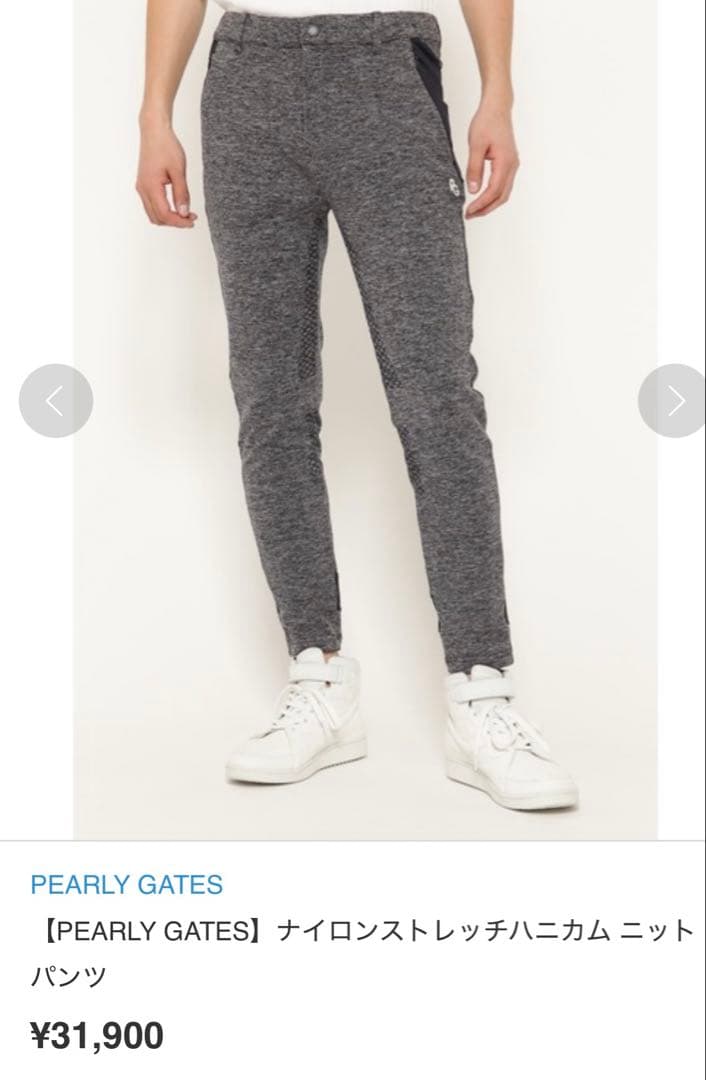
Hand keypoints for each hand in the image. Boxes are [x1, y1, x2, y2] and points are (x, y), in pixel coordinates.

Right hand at [136, 120, 197, 227]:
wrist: (154, 131)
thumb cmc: (166, 146)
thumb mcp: (179, 170)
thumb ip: (181, 193)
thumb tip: (184, 213)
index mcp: (151, 186)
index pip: (164, 215)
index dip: (179, 222)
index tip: (193, 221)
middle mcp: (142, 189)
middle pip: (157, 218)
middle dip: (175, 222)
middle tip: (191, 217)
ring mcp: (141, 187)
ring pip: (153, 214)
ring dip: (169, 218)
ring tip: (185, 212)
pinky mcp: (143, 185)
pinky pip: (151, 205)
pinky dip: (163, 210)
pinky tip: (176, 205)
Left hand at [465, 100, 519, 218]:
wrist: (497, 107)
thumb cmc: (487, 122)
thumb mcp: (475, 145)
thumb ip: (474, 169)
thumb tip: (473, 190)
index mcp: (505, 162)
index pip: (493, 191)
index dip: (481, 204)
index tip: (468, 211)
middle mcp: (512, 166)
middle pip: (501, 197)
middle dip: (486, 209)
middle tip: (469, 215)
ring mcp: (512, 165)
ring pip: (503, 193)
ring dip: (489, 204)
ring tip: (474, 210)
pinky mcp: (509, 163)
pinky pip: (503, 185)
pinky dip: (493, 195)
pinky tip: (481, 198)